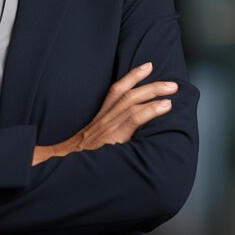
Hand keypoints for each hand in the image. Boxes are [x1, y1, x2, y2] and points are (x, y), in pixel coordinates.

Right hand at [32, 62, 176, 164]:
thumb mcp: (91, 142)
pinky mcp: (113, 137)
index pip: (116, 90)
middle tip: (171, 83)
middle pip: (128, 93)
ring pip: (132, 102)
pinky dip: (151, 109)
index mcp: (100, 118)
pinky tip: (165, 107)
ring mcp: (108, 127)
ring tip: (171, 91)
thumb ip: (106, 134)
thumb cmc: (80, 158)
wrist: (63, 168)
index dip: (132, 76)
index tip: (147, 66)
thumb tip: (124, 134)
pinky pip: (133, 119)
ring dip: (154, 93)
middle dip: (151, 84)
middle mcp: (103, 118)